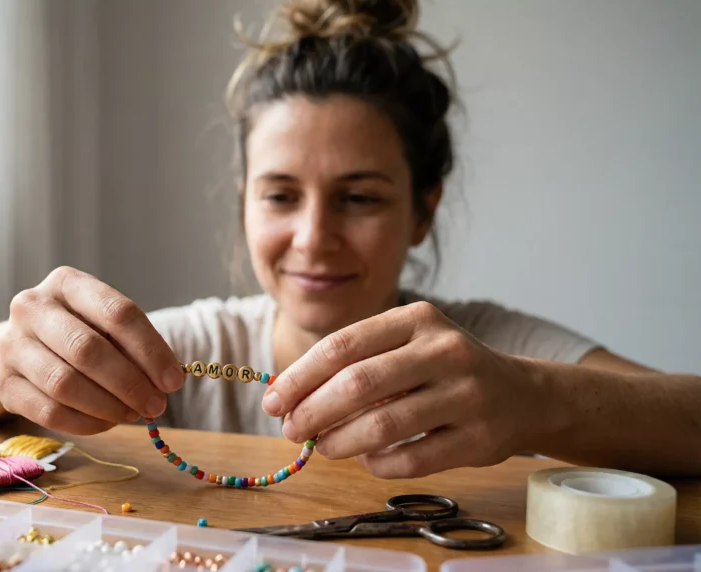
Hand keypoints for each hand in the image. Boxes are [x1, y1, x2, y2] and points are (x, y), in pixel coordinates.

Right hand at [0, 266, 184, 434]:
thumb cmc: (74, 332)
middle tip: (157, 405)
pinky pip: (48, 412)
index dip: (150, 350)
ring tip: (133, 414)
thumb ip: (131, 346)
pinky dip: (86, 423)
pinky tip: (107, 423)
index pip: (117, 312)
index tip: (173, 381)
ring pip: (65, 384)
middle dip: (130, 383)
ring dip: (109, 406)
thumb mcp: (101, 324)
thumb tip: (167, 381)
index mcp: (66, 282)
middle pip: (88, 350)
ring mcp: (10, 344)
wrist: (17, 347)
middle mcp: (32, 306)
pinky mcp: (2, 382)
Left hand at [261, 301, 551, 477]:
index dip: (299, 377)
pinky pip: (411, 459)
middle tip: (291, 430)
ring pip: (383, 425)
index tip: (272, 401)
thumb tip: (289, 400)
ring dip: (340, 442)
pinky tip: (365, 459)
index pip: (342, 345)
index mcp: (416, 318)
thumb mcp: (407, 345)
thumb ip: (356, 363)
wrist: (524, 395)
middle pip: (358, 384)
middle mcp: (444, 350)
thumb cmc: (444, 370)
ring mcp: (466, 394)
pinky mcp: (479, 438)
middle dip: (313, 411)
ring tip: (321, 447)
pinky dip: (377, 464)